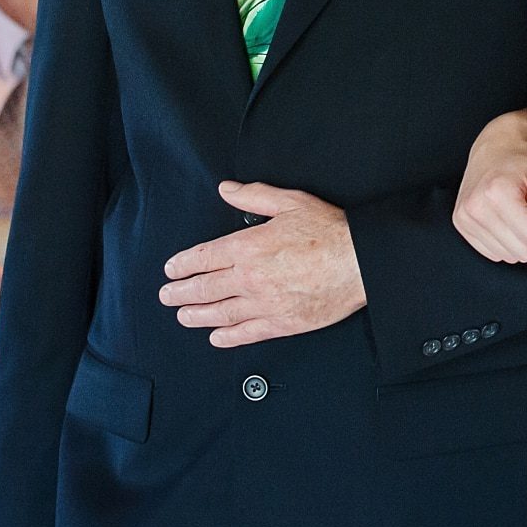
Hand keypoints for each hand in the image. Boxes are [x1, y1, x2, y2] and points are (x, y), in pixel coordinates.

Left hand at [161, 182, 364, 346]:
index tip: (171, 270)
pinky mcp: (281, 323)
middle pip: (204, 289)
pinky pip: (246, 333)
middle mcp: (250, 277)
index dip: (182, 265)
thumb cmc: (329, 231)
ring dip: (196, 316)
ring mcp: (264, 303)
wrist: (359, 263)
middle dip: (180, 293)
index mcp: (248, 246)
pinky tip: (216, 337)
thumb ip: (254, 195)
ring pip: (219, 313)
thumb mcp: (290, 202)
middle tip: (166, 296)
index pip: (203, 258)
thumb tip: (226, 189)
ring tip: (182, 316)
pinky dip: (227, 337)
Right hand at [454, 111, 526, 262]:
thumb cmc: (524, 160)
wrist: (495, 146)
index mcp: (497, 192)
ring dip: (516, 238)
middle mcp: (475, 207)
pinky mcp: (460, 224)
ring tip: (514, 211)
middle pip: (520, 252)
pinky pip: (491, 253)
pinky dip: (502, 240)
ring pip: (506, 256)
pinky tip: (502, 217)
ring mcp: (464, 217)